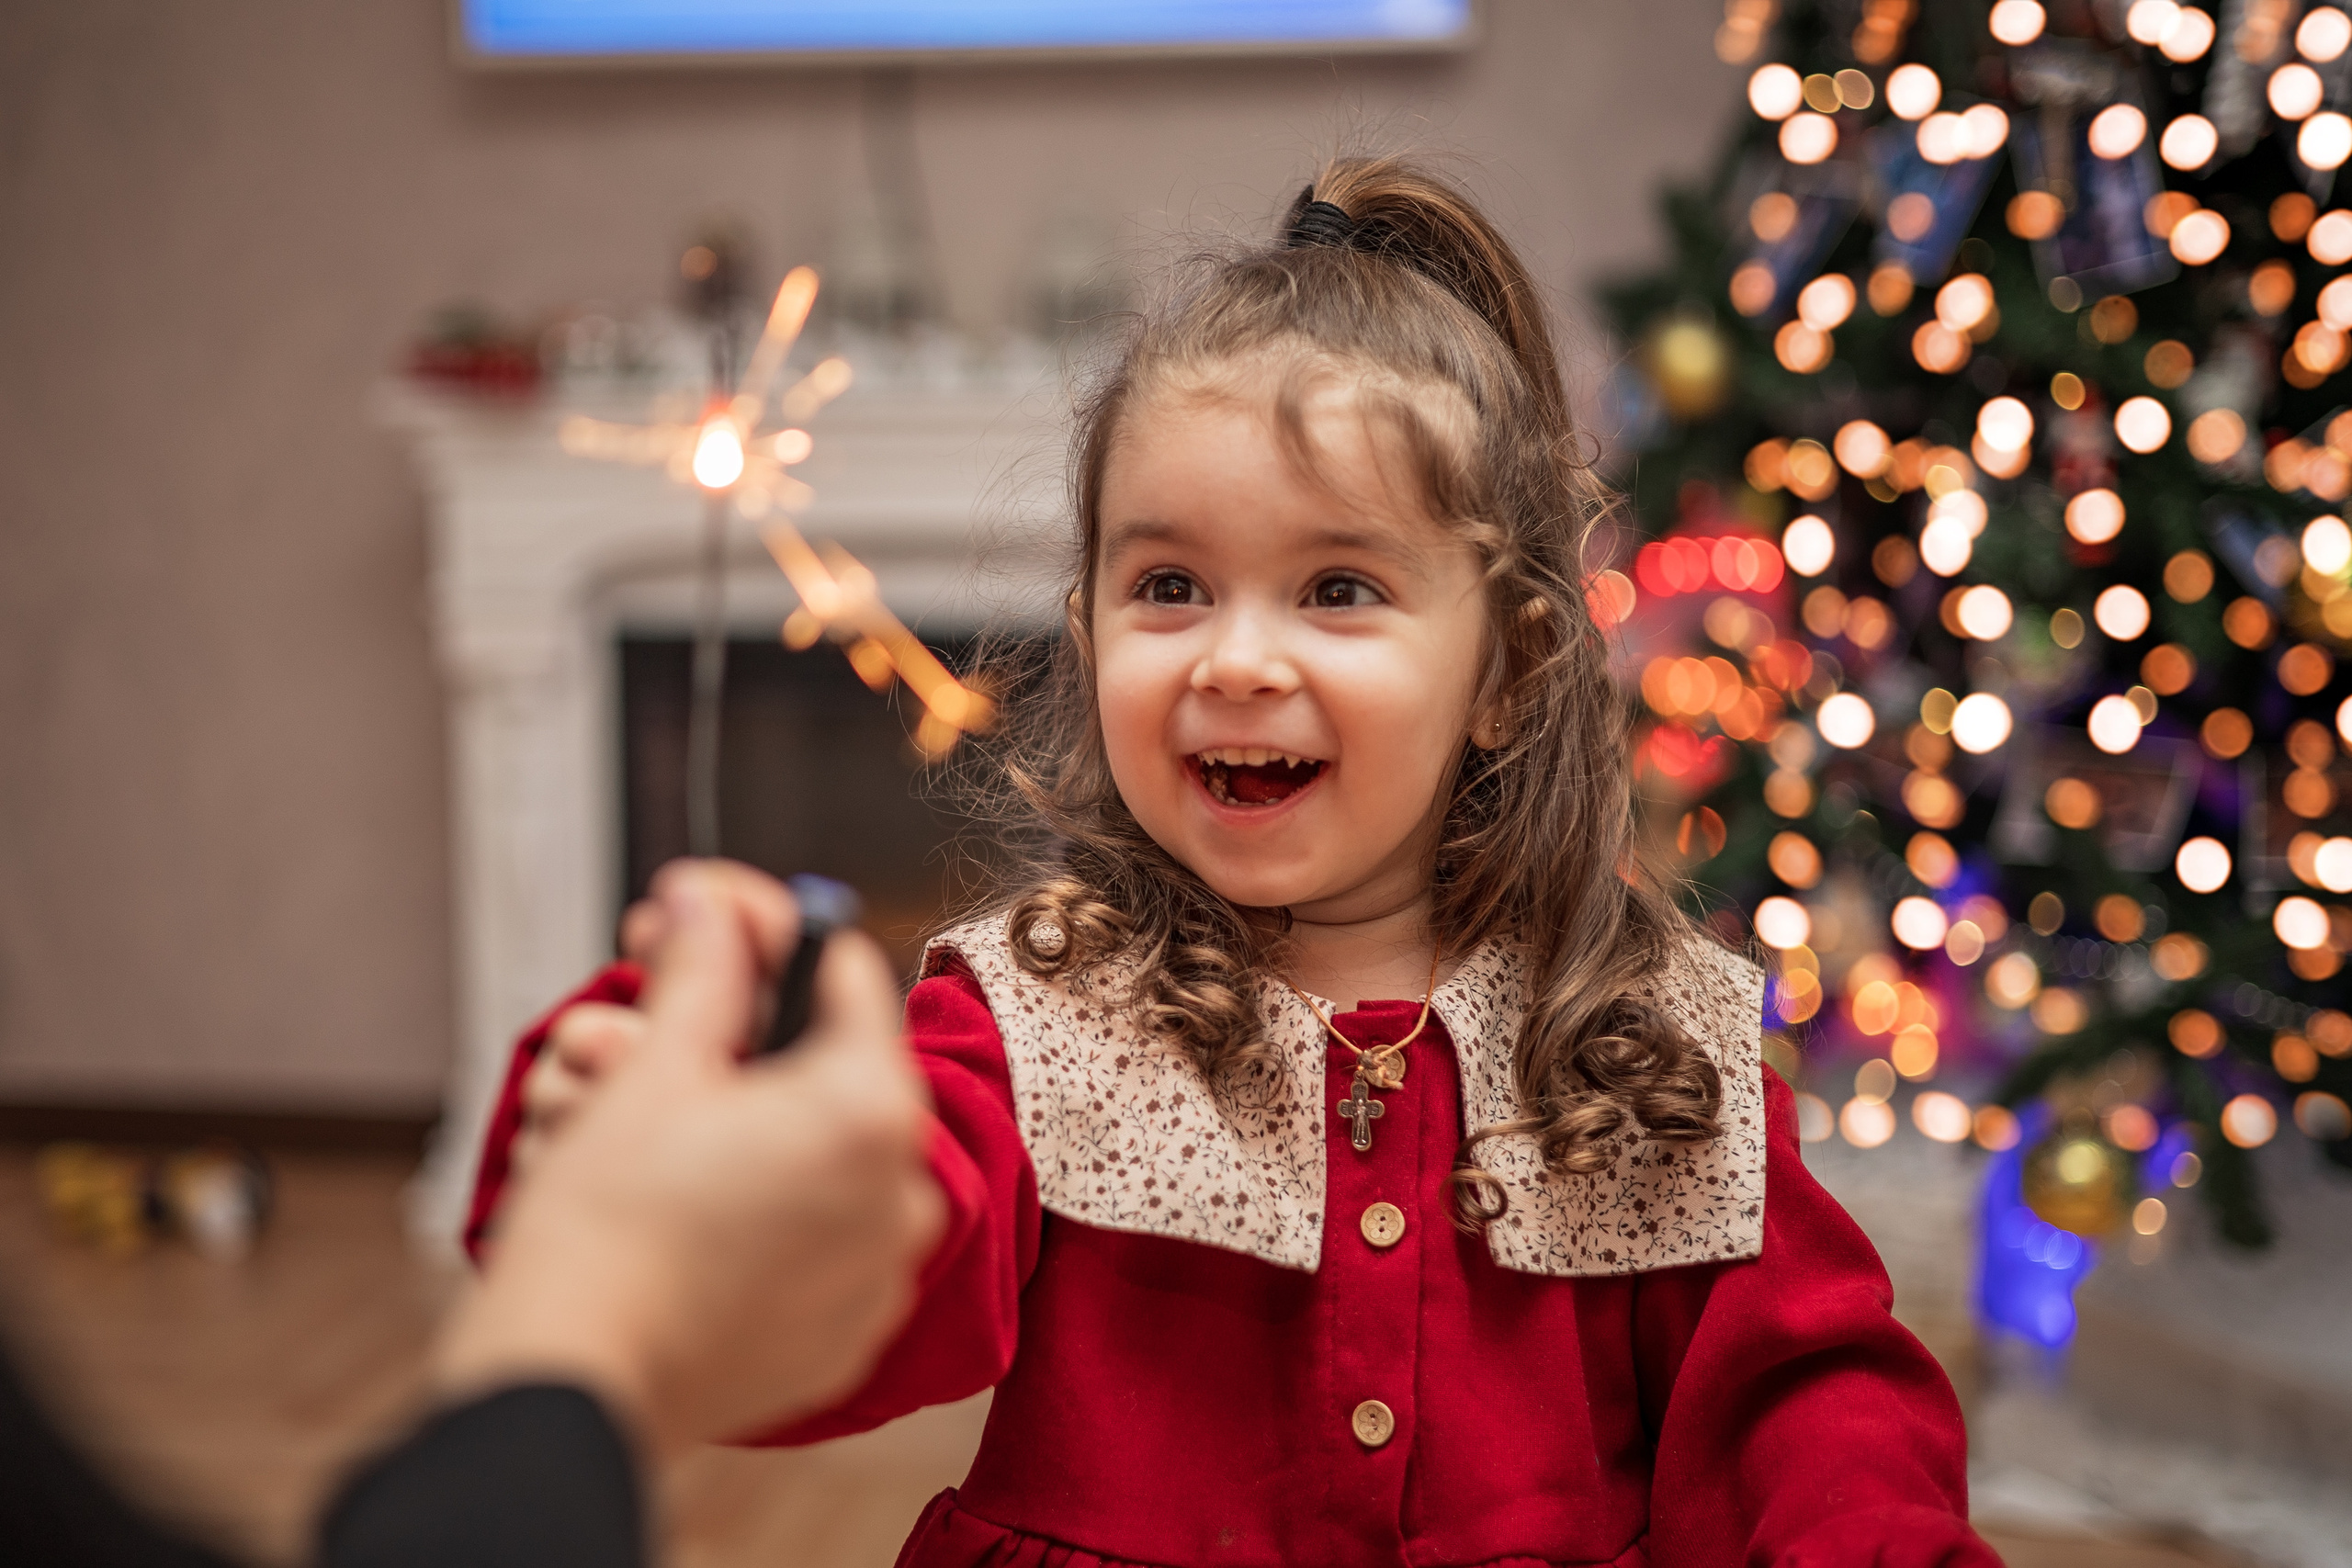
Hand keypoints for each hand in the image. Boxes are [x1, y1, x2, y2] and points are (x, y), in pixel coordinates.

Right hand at [435, 860, 943, 1459]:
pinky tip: (692, 1216)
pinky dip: (766, 1217)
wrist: (571, 1382)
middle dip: (744, 1048)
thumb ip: (703, 968)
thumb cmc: (606, 1232)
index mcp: (871, 1109)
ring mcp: (880, 1273)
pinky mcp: (847, 1336)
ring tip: (658, 1143)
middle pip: (832, 1073)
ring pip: (824, 1159)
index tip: (715, 933)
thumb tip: (710, 904)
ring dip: (751, 1133)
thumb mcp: (652, 1067)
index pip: (845, 977)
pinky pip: (821, 1243)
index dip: (769, 942)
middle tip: (650, 1046)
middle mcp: (902, 1192)